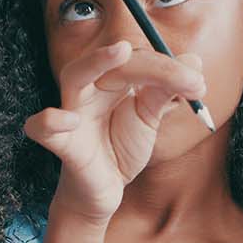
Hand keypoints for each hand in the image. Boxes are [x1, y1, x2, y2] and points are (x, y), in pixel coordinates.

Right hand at [23, 41, 205, 222]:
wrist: (104, 191)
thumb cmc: (121, 146)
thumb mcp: (148, 118)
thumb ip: (167, 91)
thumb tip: (195, 62)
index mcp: (112, 80)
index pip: (140, 60)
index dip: (171, 68)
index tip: (200, 85)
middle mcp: (91, 89)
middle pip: (114, 61)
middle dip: (151, 64)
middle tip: (187, 77)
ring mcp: (74, 114)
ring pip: (74, 76)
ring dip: (95, 61)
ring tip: (121, 51)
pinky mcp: (63, 144)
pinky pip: (43, 129)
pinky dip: (49, 122)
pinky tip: (69, 121)